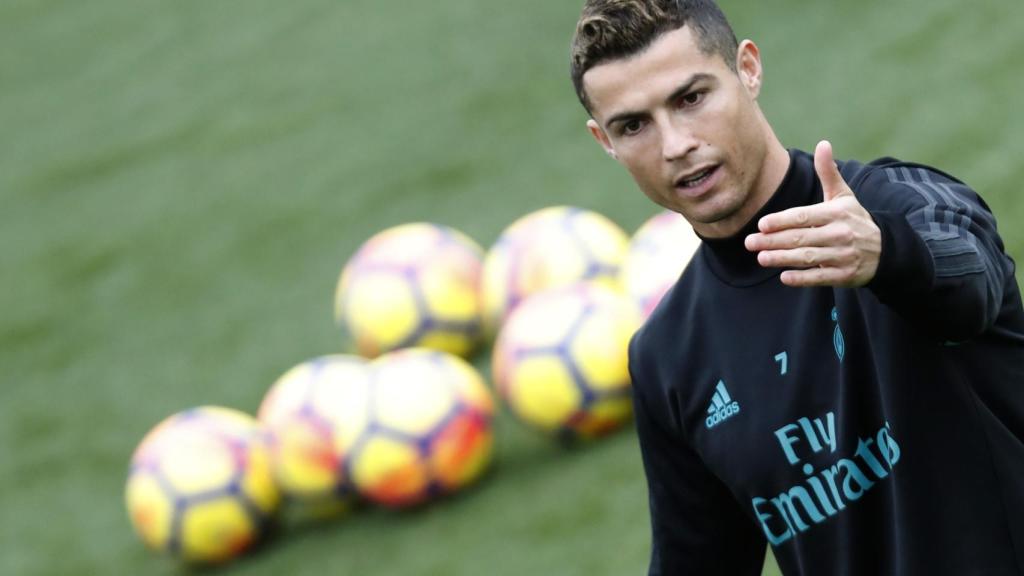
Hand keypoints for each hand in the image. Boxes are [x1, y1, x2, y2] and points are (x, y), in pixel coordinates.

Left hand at [744, 140, 880, 286]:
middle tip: (750, 242)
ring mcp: (843, 255)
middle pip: (801, 238)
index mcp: (836, 213)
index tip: (762, 224)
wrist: (886, 250)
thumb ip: (829, 172)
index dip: (782, 221)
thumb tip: (823, 143)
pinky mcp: (845, 275)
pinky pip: (820, 278)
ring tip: (761, 258)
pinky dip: (802, 278)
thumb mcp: (844, 195)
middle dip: (773, 241)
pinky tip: (784, 277)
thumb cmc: (855, 219)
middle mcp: (840, 234)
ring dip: (782, 259)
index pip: (804, 217)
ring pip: (807, 258)